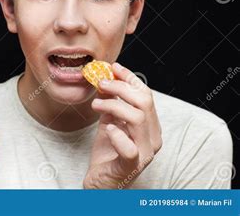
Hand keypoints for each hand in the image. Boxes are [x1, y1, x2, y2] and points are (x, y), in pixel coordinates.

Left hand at [83, 62, 161, 188]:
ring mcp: (144, 153)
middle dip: (120, 88)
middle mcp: (152, 138)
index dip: (130, 78)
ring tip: (95, 105)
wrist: (101, 181)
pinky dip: (117, 135)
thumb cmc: (108, 153)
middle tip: (100, 83)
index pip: (146, 95)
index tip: (113, 67)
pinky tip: (107, 129)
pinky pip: (129, 148)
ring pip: (137, 118)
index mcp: (150, 126)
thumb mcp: (109, 121)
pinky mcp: (131, 166)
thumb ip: (110, 103)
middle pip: (144, 102)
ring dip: (113, 106)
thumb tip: (105, 79)